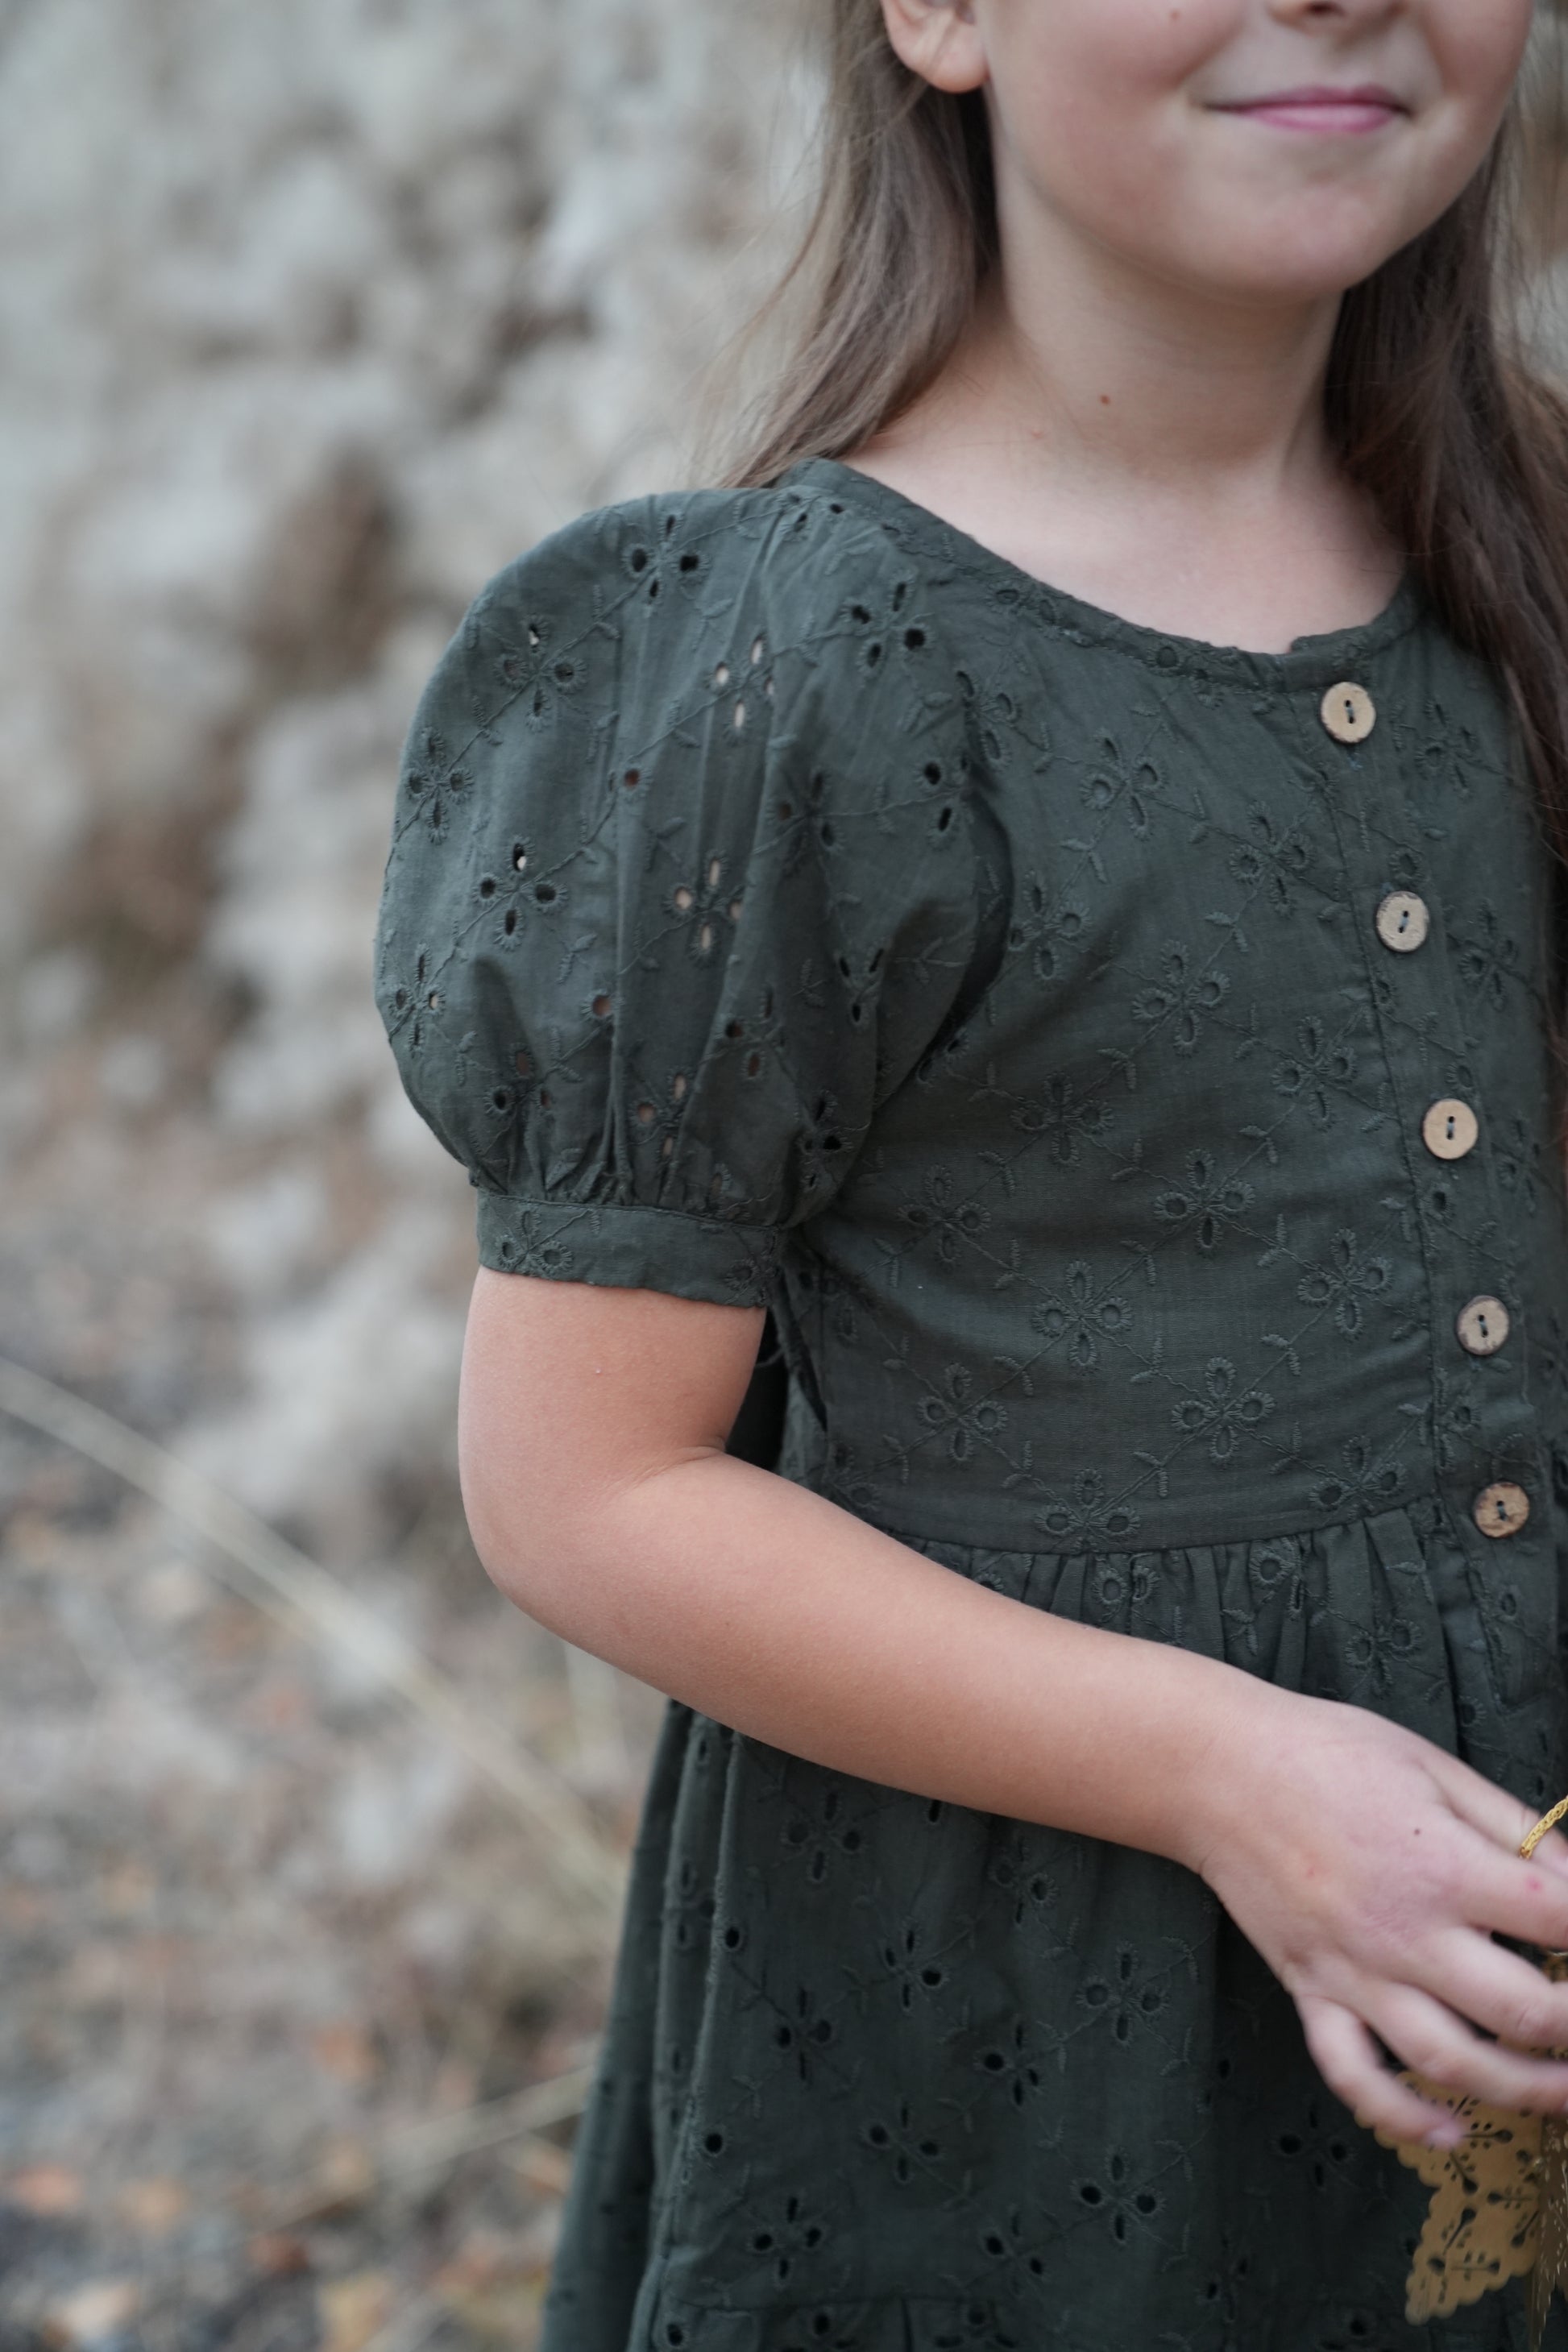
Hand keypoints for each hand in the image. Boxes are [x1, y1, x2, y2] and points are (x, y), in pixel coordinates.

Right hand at [1183, 1686, 1567, 2146]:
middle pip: (1521, 2012)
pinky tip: (1449, 2132)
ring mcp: (1354, 1972)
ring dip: (1523, 2092)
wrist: (1218, 1770)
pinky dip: (1402, 2115)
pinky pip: (1354, 2074)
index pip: (1559, 1922)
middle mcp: (1405, 1932)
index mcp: (1443, 1866)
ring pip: (1451, 2062)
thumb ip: (1513, 1826)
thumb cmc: (1329, 1754)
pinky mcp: (1312, 1991)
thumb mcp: (1434, 1767)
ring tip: (1562, 2095)